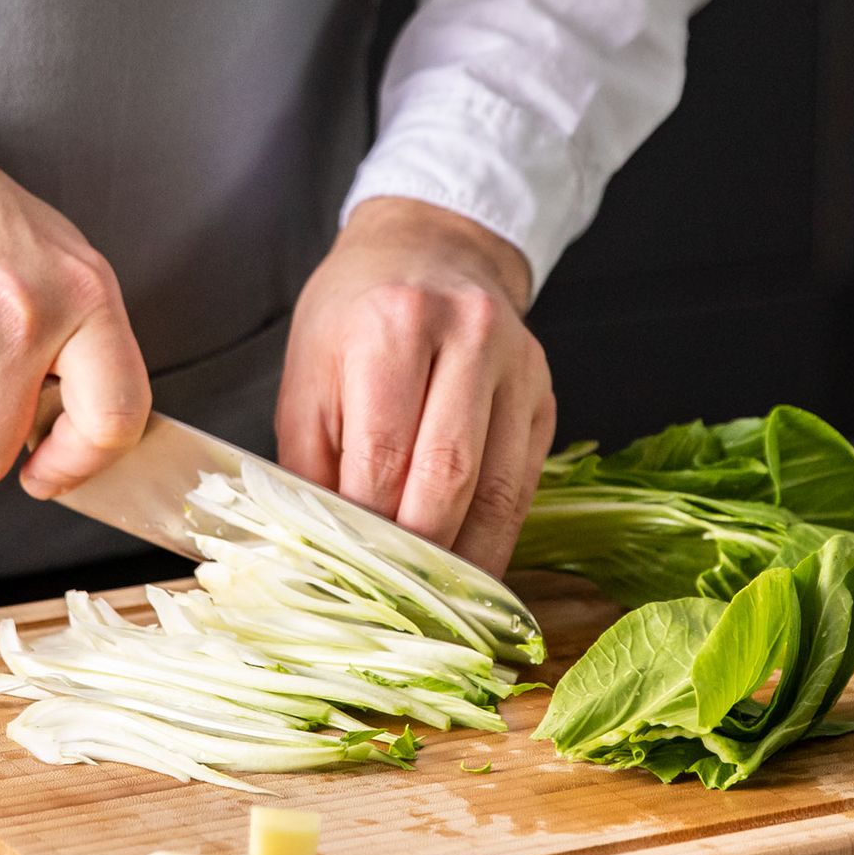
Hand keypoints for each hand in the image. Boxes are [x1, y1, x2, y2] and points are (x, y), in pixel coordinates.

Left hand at [276, 197, 555, 573]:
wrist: (431, 247)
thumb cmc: (356, 313)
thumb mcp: (308, 372)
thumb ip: (309, 461)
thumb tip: (313, 550)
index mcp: (396, 325)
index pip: (383, 456)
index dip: (366, 530)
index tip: (347, 578)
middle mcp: (468, 337)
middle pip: (448, 476)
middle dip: (418, 554)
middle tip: (393, 607)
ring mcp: (518, 366)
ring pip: (497, 489)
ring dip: (466, 560)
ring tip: (436, 607)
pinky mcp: (545, 396)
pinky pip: (523, 485)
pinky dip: (496, 536)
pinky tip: (471, 571)